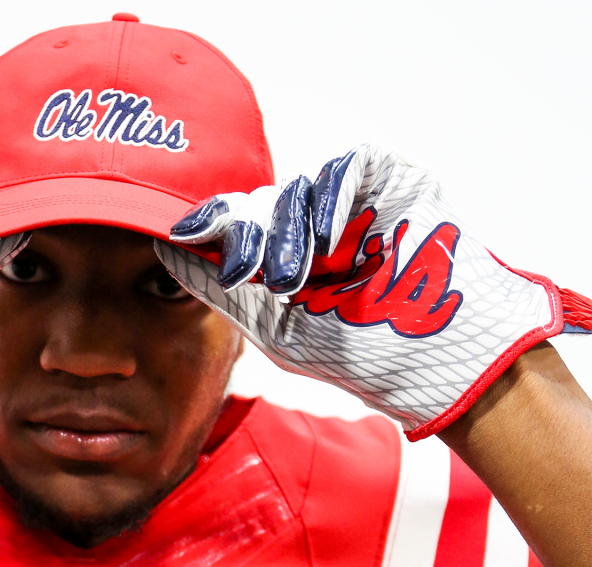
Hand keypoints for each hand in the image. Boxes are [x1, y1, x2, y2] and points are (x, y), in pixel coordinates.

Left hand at [158, 143, 591, 438]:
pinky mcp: (392, 182)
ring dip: (291, 233)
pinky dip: (332, 196)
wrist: (436, 364)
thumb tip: (164, 251)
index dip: (210, 223)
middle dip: (250, 237)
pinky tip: (330, 239)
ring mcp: (352, 202)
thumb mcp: (271, 326)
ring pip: (298, 188)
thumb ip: (218, 288)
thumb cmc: (357, 354)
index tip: (184, 233)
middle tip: (262, 277)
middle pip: (260, 203)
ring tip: (296, 278)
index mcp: (283, 255)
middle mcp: (312, 224)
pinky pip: (348, 167)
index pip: (237, 223)